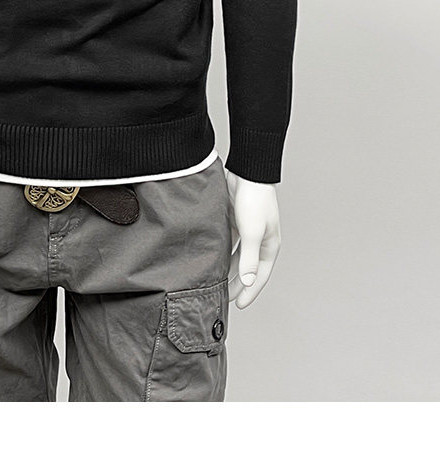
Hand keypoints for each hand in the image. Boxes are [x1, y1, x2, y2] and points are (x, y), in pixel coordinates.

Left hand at [225, 170, 280, 308]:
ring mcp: (245, 232)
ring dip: (227, 270)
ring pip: (235, 257)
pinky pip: (227, 244)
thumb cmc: (255, 199)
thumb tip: (248, 281)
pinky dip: (220, 253)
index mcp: (269, 246)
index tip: (239, 305)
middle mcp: (258, 241)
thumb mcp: (253, 231)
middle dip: (236, 284)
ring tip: (214, 282)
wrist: (246, 172)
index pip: (259, 277)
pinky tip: (210, 260)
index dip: (250, 292)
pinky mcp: (233, 222)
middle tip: (221, 298)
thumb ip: (249, 257)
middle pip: (246, 269)